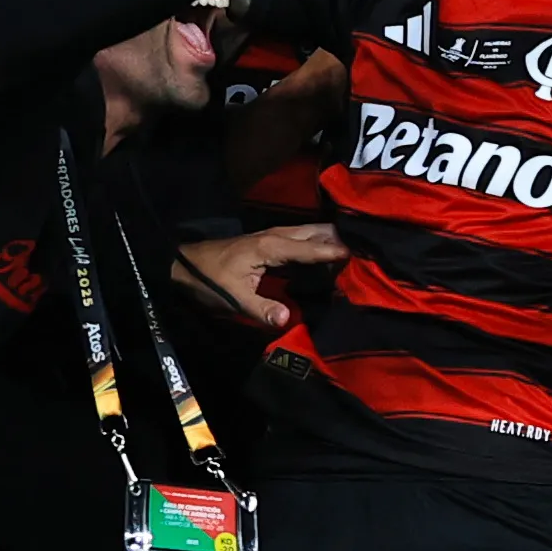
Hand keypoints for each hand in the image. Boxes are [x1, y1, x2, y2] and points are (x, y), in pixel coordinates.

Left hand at [173, 221, 347, 332]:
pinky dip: (319, 241)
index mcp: (271, 246)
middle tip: (368, 248)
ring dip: (331, 237)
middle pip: (316, 231)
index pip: (310, 248)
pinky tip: (330, 250)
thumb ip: (261, 309)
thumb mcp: (233, 298)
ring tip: (356, 248)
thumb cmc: (209, 280)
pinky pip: (303, 237)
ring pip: (311, 230)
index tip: (360, 255)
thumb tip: (288, 320)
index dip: (334, 251)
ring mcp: (274, 235)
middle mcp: (277, 235)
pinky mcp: (271, 240)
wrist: (184, 264)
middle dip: (340, 237)